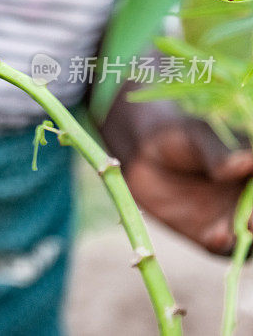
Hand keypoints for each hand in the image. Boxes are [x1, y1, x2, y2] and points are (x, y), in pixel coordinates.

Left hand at [125, 120, 252, 255]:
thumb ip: (218, 150)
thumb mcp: (198, 135)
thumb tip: (244, 162)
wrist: (143, 156)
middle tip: (249, 223)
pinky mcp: (210, 233)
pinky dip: (225, 247)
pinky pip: (225, 248)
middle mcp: (250, 197)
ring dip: (249, 241)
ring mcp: (233, 217)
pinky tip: (213, 237)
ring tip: (230, 231)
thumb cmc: (177, 137)